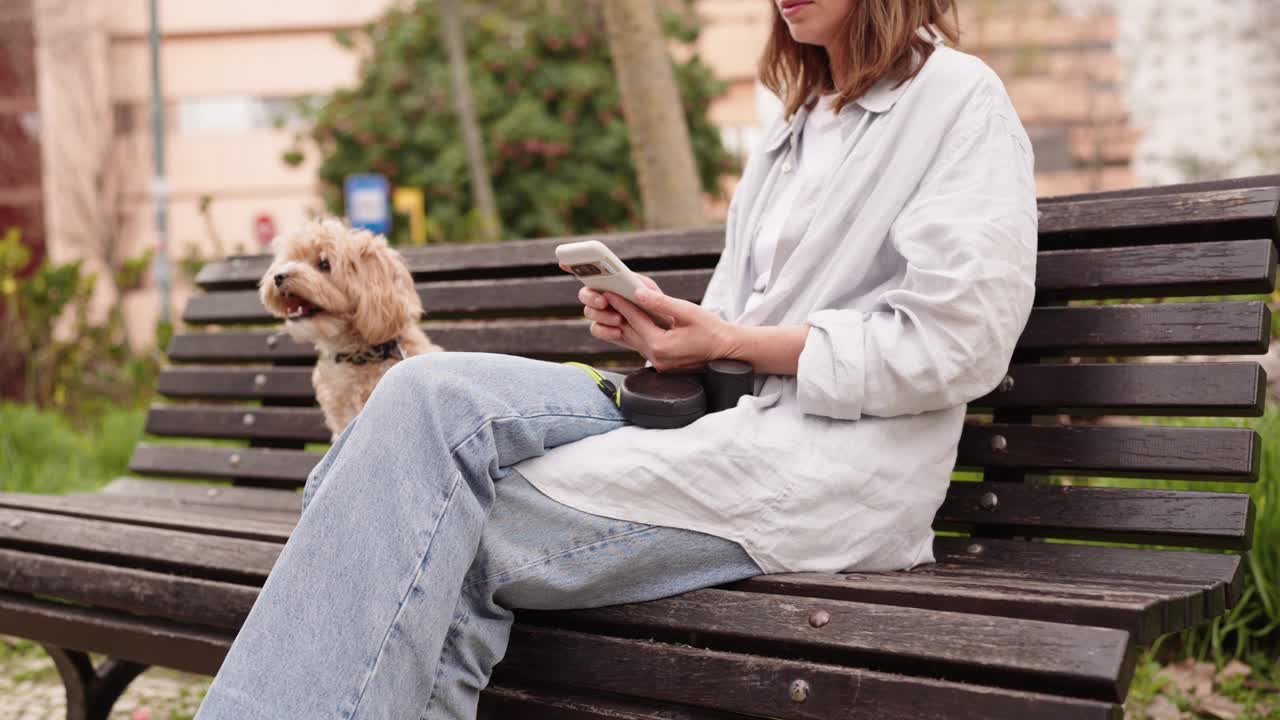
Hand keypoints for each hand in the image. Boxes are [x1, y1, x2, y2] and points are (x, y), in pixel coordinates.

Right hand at [569, 270, 664, 348]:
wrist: (662, 331)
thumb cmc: (656, 306)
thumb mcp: (650, 291)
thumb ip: (637, 284)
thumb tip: (624, 280)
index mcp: (610, 281)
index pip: (589, 271)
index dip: (573, 265)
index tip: (565, 263)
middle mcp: (601, 296)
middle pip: (584, 293)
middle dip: (591, 297)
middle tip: (603, 301)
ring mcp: (601, 314)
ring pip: (589, 312)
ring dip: (602, 315)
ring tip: (619, 319)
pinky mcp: (604, 330)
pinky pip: (596, 329)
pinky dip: (606, 331)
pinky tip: (618, 331)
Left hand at [597, 287, 737, 371]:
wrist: (728, 351)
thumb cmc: (712, 330)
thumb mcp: (687, 311)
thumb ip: (662, 303)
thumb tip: (639, 294)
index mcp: (661, 345)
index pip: (635, 320)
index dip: (621, 302)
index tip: (610, 290)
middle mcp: (656, 357)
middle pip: (629, 331)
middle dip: (617, 312)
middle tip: (605, 296)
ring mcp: (658, 363)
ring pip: (633, 340)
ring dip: (624, 323)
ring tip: (615, 306)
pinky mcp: (661, 364)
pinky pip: (642, 346)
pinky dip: (636, 332)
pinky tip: (631, 321)